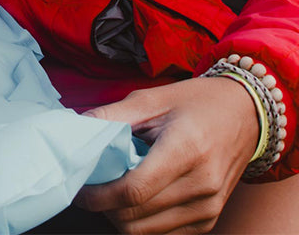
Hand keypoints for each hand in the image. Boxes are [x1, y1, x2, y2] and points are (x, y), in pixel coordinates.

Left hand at [73, 76, 260, 232]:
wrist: (245, 115)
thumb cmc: (195, 102)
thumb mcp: (150, 98)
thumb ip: (111, 117)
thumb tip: (75, 129)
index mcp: (185, 150)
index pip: (133, 190)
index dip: (98, 195)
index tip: (77, 188)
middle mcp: (201, 186)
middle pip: (136, 217)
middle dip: (103, 206)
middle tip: (89, 185)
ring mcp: (208, 208)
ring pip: (146, 232)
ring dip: (119, 216)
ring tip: (110, 188)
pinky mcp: (208, 220)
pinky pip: (164, 234)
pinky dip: (141, 221)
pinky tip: (134, 197)